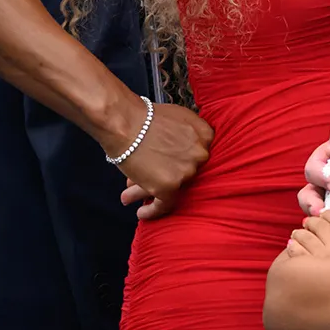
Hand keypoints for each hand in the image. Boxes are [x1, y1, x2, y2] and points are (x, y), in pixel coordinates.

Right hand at [115, 104, 212, 219]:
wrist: (124, 123)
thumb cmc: (144, 117)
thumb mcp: (178, 116)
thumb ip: (187, 133)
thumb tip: (181, 147)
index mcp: (205, 135)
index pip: (199, 155)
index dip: (184, 160)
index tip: (175, 166)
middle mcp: (200, 155)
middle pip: (185, 172)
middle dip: (167, 174)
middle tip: (153, 176)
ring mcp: (186, 172)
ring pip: (171, 188)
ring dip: (151, 191)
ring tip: (134, 196)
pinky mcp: (168, 187)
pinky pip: (163, 205)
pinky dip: (152, 211)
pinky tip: (142, 213)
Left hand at [283, 209, 329, 259]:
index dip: (328, 214)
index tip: (323, 214)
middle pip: (320, 225)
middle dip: (312, 222)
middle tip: (307, 223)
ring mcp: (323, 259)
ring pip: (306, 236)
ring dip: (299, 233)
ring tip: (297, 234)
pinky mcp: (309, 270)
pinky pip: (296, 251)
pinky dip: (292, 246)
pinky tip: (292, 247)